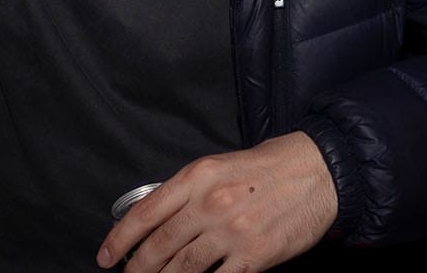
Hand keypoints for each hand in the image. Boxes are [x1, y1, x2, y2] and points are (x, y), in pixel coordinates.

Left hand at [97, 131, 337, 271]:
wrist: (320, 170)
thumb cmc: (271, 166)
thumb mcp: (220, 165)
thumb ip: (189, 191)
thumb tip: (157, 222)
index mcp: (198, 176)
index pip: (145, 213)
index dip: (120, 240)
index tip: (107, 257)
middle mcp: (211, 203)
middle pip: (159, 247)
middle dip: (137, 269)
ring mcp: (233, 232)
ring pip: (182, 269)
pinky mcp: (255, 256)